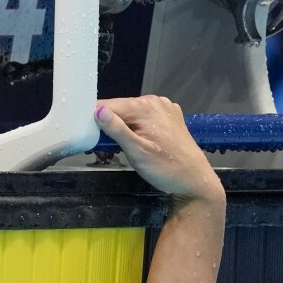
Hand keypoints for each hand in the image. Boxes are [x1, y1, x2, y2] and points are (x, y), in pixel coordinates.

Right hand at [95, 96, 222, 203]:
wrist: (195, 181)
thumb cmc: (166, 169)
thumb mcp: (137, 151)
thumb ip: (116, 130)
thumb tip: (97, 110)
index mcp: (146, 107)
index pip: (107, 105)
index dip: (93, 120)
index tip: (86, 136)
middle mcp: (155, 102)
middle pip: (119, 109)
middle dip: (108, 126)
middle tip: (103, 149)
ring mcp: (165, 109)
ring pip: (130, 114)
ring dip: (121, 128)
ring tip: (118, 148)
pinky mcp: (170, 118)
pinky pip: (144, 118)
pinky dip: (136, 128)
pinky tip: (135, 142)